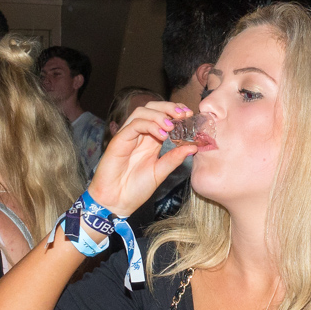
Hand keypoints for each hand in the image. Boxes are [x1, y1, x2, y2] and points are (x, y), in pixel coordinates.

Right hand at [87, 101, 195, 217]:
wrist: (116, 202)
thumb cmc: (136, 189)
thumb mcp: (160, 173)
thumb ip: (174, 159)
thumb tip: (194, 147)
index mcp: (151, 140)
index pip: (163, 116)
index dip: (176, 112)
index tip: (190, 115)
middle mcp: (139, 134)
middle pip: (152, 108)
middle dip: (169, 107)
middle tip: (184, 114)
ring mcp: (128, 136)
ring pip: (142, 112)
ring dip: (159, 115)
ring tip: (172, 126)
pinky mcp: (119, 140)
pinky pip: (134, 125)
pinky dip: (149, 125)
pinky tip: (162, 135)